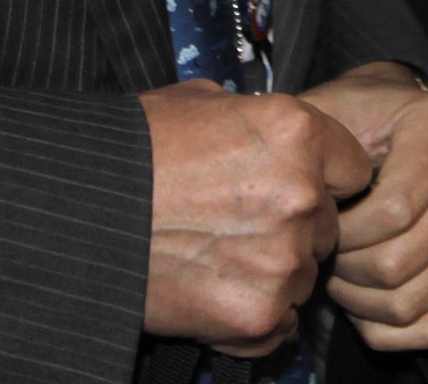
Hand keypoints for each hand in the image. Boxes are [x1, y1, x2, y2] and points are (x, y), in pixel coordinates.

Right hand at [141, 79, 376, 355]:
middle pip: (329, 225)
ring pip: (304, 276)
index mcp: (296, 133)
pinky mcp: (256, 315)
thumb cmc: (129, 153)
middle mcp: (302, 196)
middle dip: (294, 228)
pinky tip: (211, 291)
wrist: (75, 214)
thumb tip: (262, 129)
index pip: (351, 168)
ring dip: (271, 271)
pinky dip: (252, 316)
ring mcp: (282, 260)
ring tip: (212, 255)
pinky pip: (279, 324)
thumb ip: (251, 119)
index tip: (293, 187)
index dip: (322, 178)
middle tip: (237, 225)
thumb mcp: (197, 104)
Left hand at [304, 62, 427, 351]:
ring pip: (412, 301)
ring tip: (339, 273)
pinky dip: (386, 330)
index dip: (344, 231)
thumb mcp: (335, 108)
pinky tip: (363, 299)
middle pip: (401, 262)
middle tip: (324, 253)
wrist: (401, 121)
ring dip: (359, 301)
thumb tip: (302, 204)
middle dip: (345, 269)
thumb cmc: (359, 117)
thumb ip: (317, 145)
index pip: (394, 211)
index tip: (319, 223)